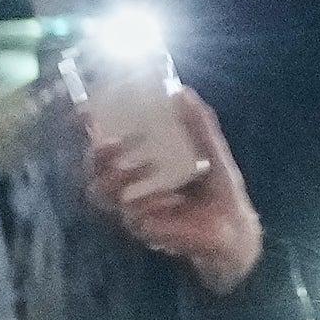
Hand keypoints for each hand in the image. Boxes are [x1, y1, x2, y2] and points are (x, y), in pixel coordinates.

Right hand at [86, 86, 266, 297]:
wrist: (232, 222)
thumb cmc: (216, 185)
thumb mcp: (211, 148)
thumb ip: (198, 122)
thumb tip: (182, 91)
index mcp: (138, 164)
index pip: (102, 147)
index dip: (89, 131)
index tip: (86, 113)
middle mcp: (128, 186)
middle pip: (92, 171)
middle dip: (98, 155)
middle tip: (116, 141)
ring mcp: (130, 208)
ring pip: (101, 193)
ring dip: (119, 176)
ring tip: (148, 165)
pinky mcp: (141, 229)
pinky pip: (131, 215)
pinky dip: (150, 201)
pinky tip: (173, 198)